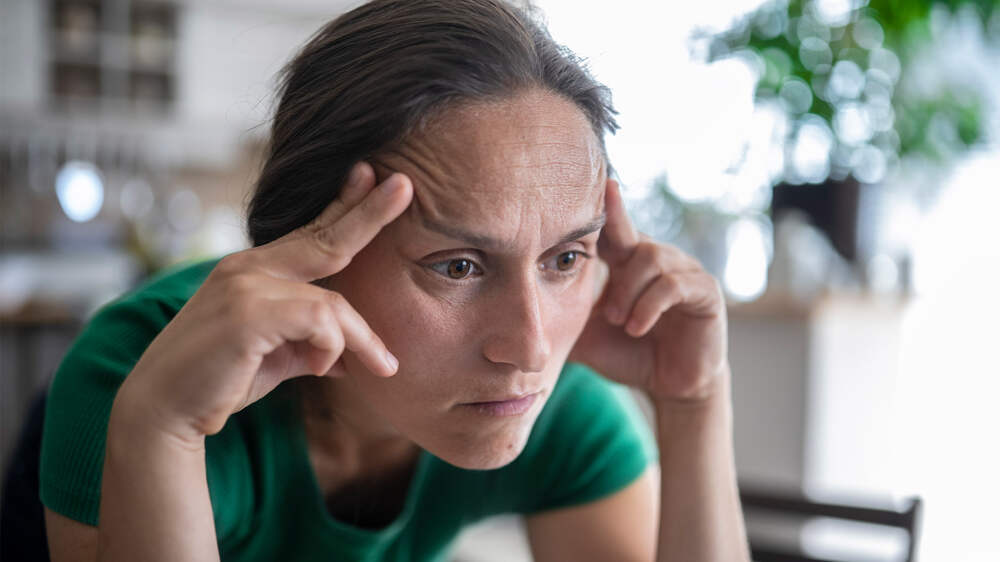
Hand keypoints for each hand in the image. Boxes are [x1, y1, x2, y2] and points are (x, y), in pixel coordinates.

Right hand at [117, 162, 412, 440]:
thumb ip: (312, 344)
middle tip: (405, 185)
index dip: (343, 204)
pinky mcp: (248, 313)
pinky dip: (333, 349)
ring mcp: (245, 286)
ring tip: (383, 366)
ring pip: (333, 303)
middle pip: (325, 237)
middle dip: (368, 212)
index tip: (369, 177)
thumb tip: (352, 357)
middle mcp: (248, 268)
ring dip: (363, 338)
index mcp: (253, 270)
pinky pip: (320, 322)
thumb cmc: (220, 380)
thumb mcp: (277, 356)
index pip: (310, 231)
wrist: (165, 410)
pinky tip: (324, 371)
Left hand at [568, 179, 728, 403]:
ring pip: (652, 258)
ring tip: (622, 322)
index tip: (598, 184)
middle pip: (633, 241)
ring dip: (630, 293)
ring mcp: (685, 272)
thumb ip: (560, 316)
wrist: (669, 386)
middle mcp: (659, 259)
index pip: (616, 228)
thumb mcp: (586, 335)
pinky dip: (650, 305)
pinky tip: (637, 327)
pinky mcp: (705, 292)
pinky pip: (674, 284)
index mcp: (630, 262)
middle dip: (615, 278)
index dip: (608, 208)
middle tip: (607, 314)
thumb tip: (514, 310)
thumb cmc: (628, 355)